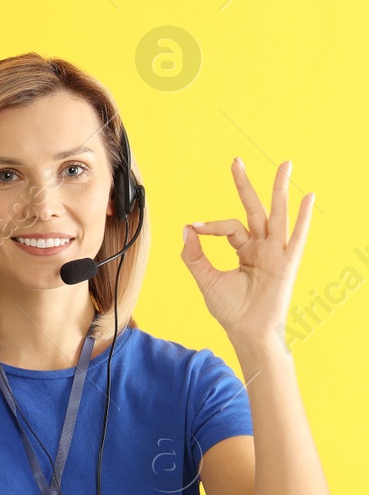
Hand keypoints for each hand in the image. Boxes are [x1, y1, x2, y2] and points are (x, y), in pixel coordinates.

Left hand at [182, 158, 314, 350]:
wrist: (246, 332)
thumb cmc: (231, 310)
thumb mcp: (206, 279)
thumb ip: (195, 254)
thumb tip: (187, 228)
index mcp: (244, 250)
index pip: (228, 226)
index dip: (210, 226)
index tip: (195, 228)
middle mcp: (262, 247)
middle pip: (254, 209)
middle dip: (246, 185)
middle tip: (236, 161)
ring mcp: (276, 252)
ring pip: (277, 214)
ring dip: (280, 189)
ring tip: (285, 164)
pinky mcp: (287, 262)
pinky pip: (297, 236)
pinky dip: (303, 217)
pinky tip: (308, 197)